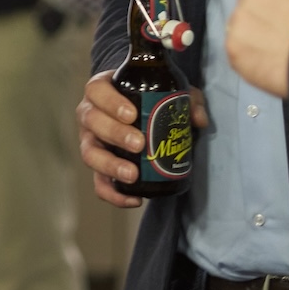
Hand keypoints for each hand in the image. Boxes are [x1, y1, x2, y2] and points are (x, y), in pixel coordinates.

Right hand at [77, 72, 207, 207]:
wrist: (138, 114)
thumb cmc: (150, 98)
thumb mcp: (170, 91)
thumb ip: (188, 99)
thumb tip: (198, 120)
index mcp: (101, 90)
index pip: (96, 91)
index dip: (110, 102)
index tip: (132, 114)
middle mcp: (90, 114)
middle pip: (92, 121)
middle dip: (114, 133)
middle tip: (139, 143)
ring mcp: (91, 141)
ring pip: (90, 153)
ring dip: (110, 165)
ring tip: (133, 174)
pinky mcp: (98, 166)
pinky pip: (99, 183)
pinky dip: (114, 194)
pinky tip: (134, 199)